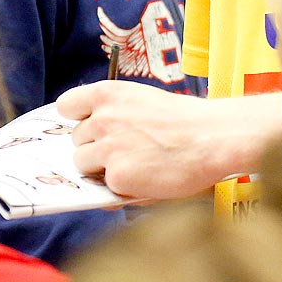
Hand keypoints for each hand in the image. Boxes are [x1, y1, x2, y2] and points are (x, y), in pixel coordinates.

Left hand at [57, 81, 240, 199]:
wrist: (214, 138)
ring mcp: (108, 148)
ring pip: (83, 163)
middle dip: (95, 147)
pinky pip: (105, 186)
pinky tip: (145, 178)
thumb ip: (114, 116)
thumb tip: (92, 144)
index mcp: (108, 94)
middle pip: (76, 139)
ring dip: (101, 168)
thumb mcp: (144, 102)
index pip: (67, 106)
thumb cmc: (185, 121)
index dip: (77, 119)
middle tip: (125, 151)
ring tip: (135, 165)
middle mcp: (102, 118)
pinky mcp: (117, 175)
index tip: (89, 127)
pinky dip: (120, 186)